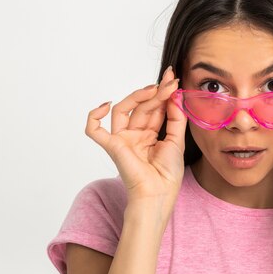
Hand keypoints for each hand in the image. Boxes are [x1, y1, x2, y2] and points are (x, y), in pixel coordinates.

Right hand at [85, 66, 186, 205]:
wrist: (159, 194)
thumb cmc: (168, 174)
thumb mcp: (178, 141)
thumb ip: (176, 117)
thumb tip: (174, 95)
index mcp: (150, 135)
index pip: (154, 108)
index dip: (163, 93)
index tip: (173, 79)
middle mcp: (135, 135)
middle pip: (141, 107)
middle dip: (156, 92)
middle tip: (169, 81)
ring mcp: (122, 139)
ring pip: (122, 110)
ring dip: (137, 97)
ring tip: (155, 89)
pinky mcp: (112, 146)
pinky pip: (94, 130)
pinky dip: (94, 117)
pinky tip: (105, 105)